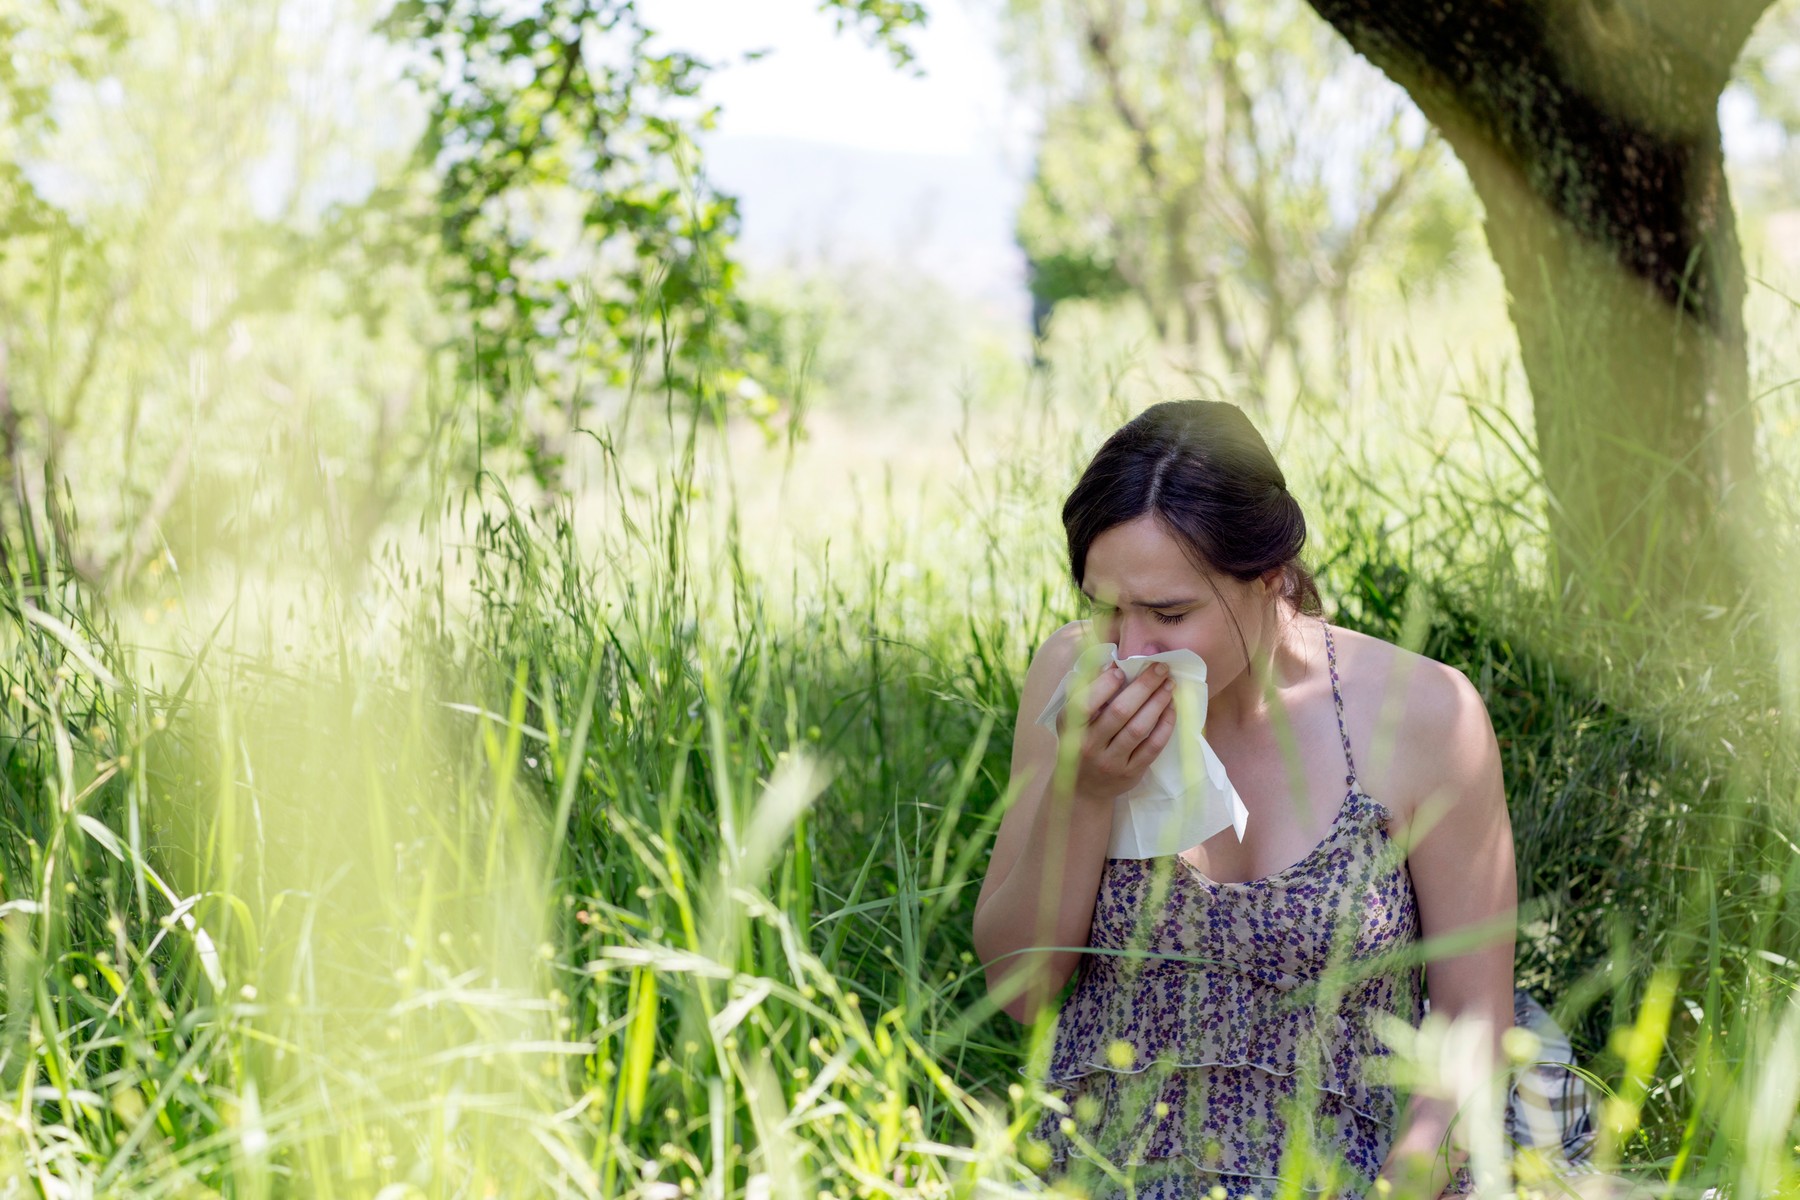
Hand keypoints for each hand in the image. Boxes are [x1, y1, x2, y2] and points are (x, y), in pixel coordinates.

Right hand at [1054, 660, 1176, 804]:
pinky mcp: (1131, 773)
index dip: (1105, 685)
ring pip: (1138, 729)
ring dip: (1157, 703)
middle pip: (1119, 712)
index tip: (1122, 669)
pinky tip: (1171, 709)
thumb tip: (1111, 664)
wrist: (1084, 789)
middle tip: (1160, 668)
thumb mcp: (1071, 720)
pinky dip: (1164, 725)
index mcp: (1071, 728)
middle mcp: (1089, 746)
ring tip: (1169, 684)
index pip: (1085, 704)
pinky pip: (1152, 747)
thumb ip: (1085, 692)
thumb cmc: (1080, 743)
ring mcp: (1111, 762)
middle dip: (1143, 686)